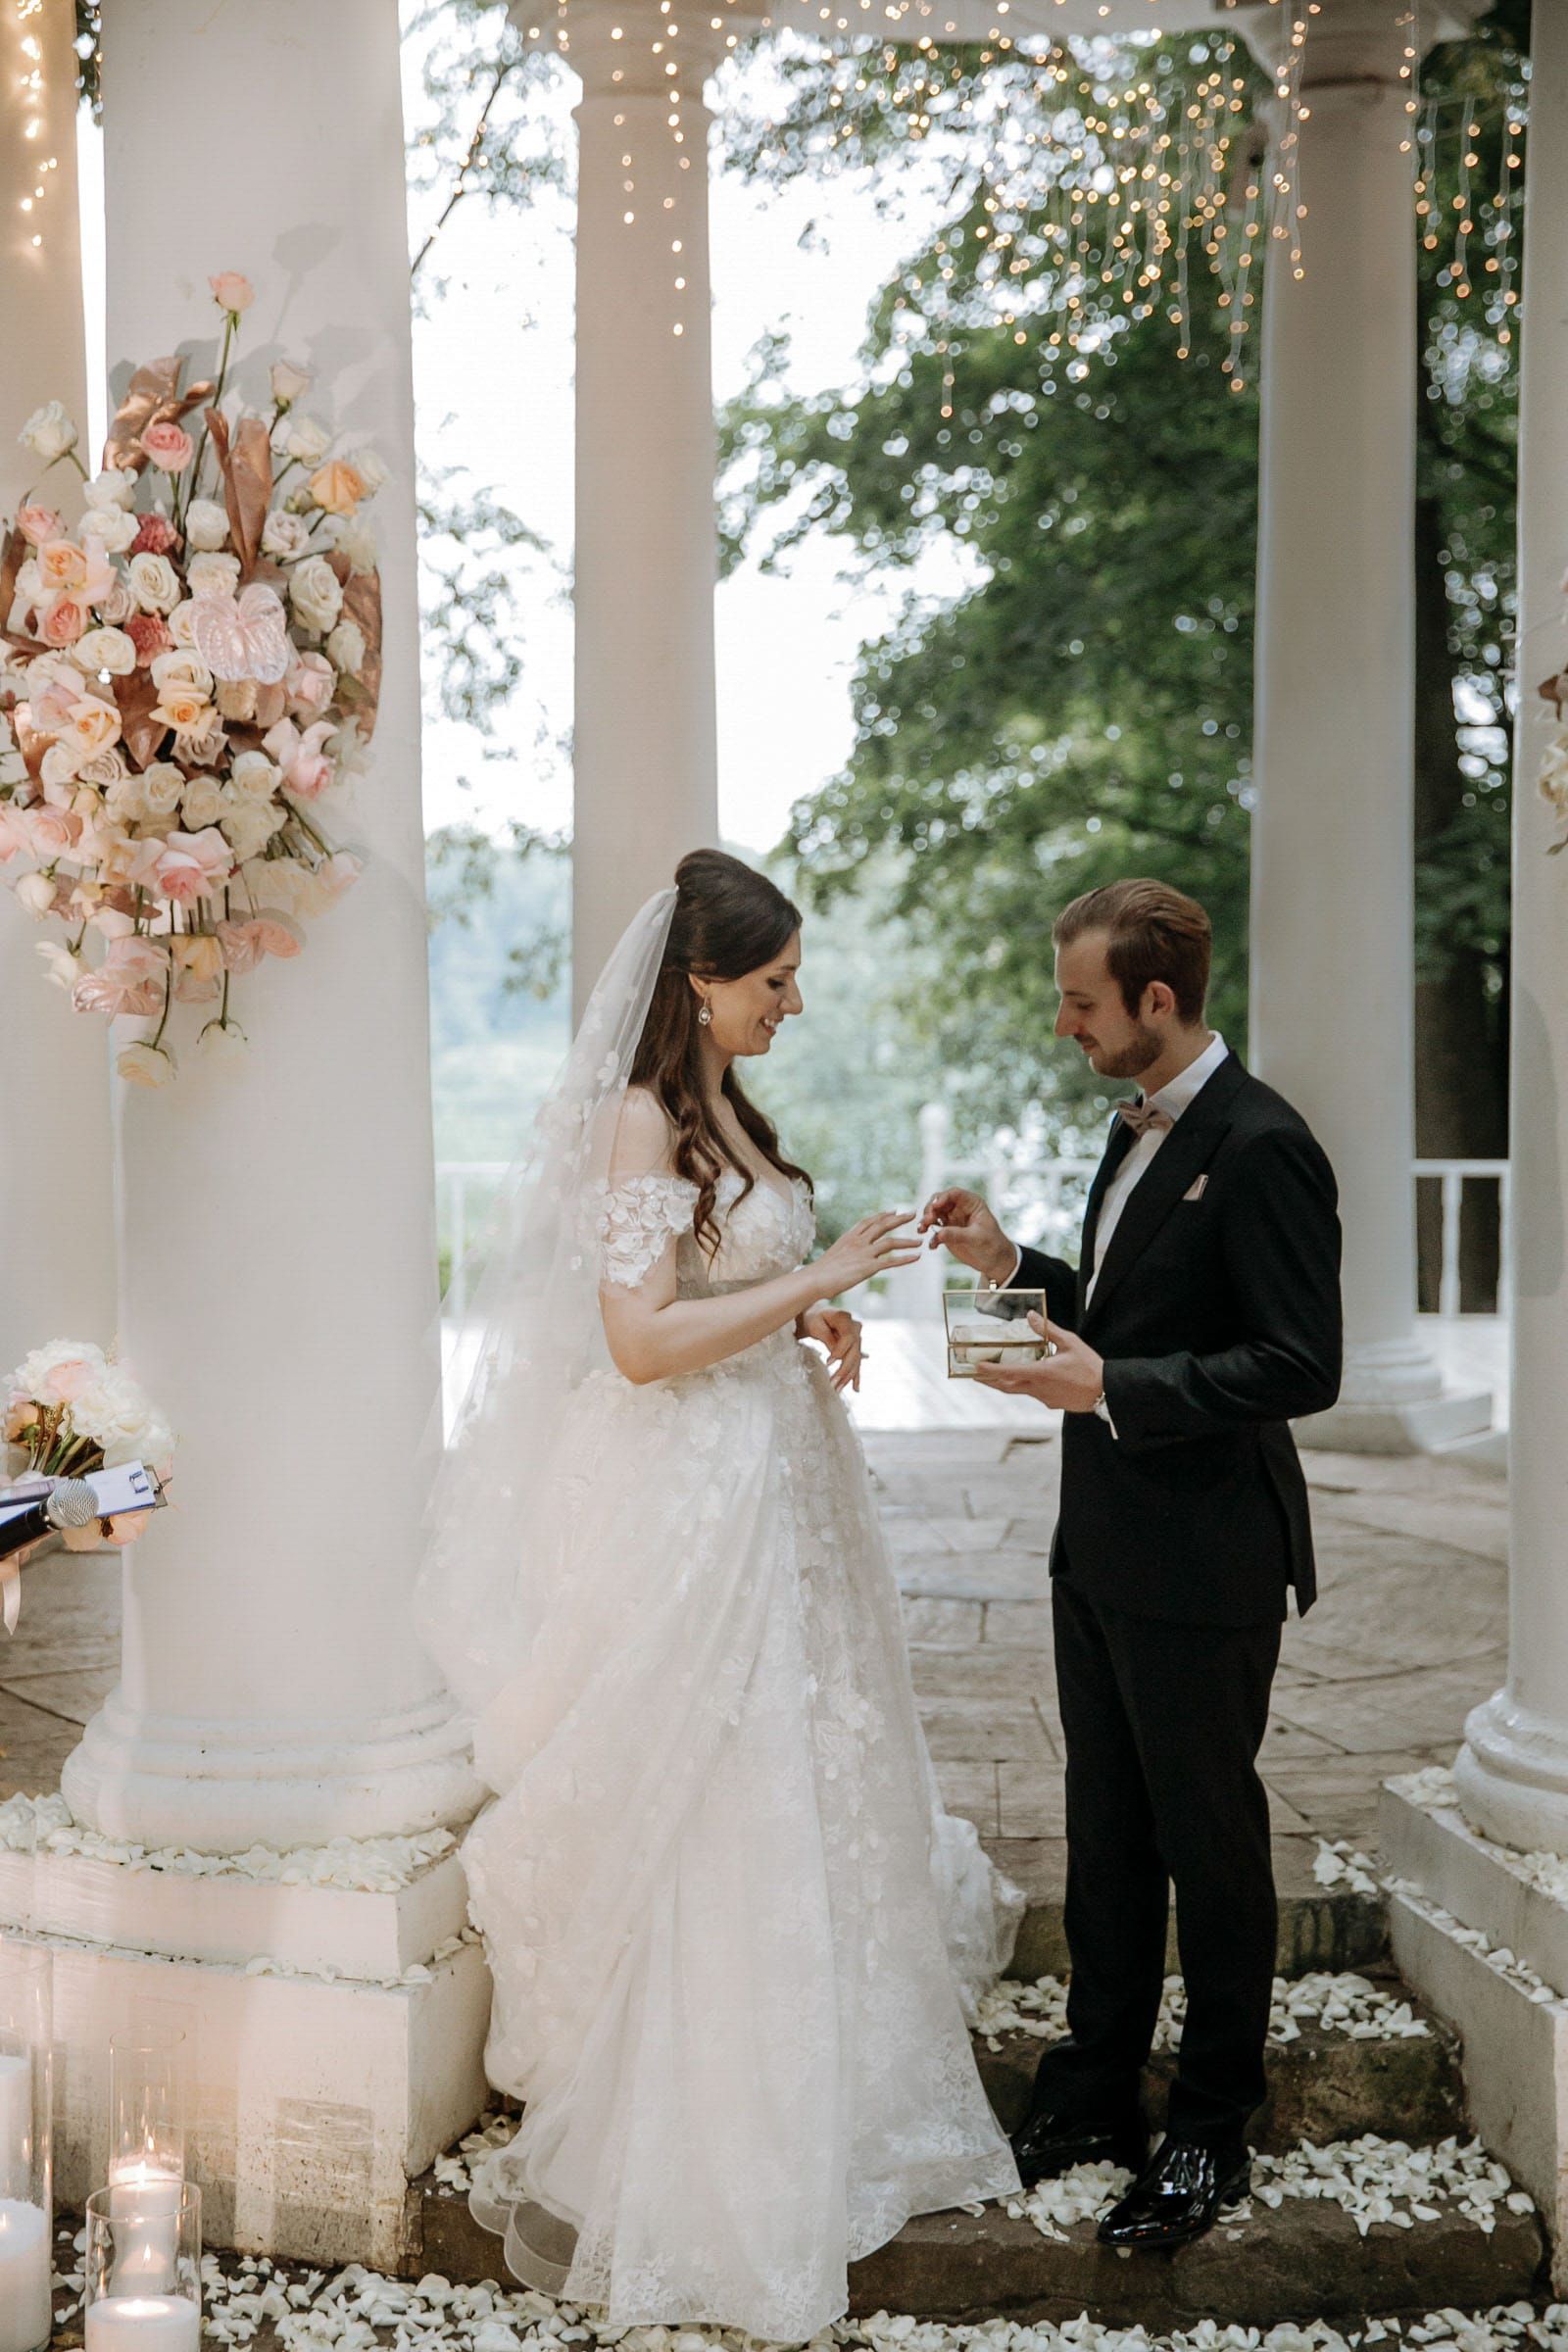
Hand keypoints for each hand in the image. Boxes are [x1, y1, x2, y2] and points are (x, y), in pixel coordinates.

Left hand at [799, 1307, 865, 1393]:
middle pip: (854, 1352)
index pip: (848, 1338)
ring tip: (837, 1389)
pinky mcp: (854, 1348)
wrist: (816, 1316)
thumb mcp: (816, 1325)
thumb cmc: (813, 1318)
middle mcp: (855, 1328)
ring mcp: (857, 1338)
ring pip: (855, 1360)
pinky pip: (856, 1363)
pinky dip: (855, 1376)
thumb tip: (836, 1355)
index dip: (840, 1351)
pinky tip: (856, 1388)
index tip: (828, 1363)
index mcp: (846, 1319)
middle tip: (833, 1383)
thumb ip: (827, 1338)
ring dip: (847, 1377)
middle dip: (844, 1370)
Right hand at [814, 1211, 921, 1296]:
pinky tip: (917, 1257)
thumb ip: (843, 1253)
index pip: (868, 1221)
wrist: (814, 1279)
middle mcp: (858, 1242)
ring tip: (920, 1241)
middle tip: (913, 1214)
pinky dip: (906, 1258)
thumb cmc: (819, 1272)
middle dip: (899, 1219)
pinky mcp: (868, 1267)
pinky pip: (891, 1261)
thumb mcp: (833, 1256)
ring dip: (907, 1241)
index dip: (882, 1215)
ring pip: (891, 1242)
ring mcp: (864, 1253)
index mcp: (849, 1237)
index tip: (893, 1211)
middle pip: (882, 1225)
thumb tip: (845, 1258)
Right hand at [919, 1186, 1015, 1288]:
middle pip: (939, 1202)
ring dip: (926, 1221)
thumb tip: (939, 1234)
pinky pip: (934, 1231)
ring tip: (922, 1230)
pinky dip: (930, 1237)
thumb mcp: (977, 1238)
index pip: (954, 1194)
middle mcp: (959, 1209)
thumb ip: (957, 1234)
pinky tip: (933, 1246)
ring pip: (933, 1215)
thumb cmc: (992, 1244)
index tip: (935, 1206)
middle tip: (926, 1220)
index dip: (942, 1197)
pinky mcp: (947, 1233)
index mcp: (971, 1203)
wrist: (994, 1261)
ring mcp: (952, 1220)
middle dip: (930, 1209)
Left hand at [974, 1313, 1105, 1412]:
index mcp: (1041, 1373)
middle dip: (989, 1381)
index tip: (977, 1367)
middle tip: (975, 1375)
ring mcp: (1044, 1398)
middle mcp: (1038, 1388)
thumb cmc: (1089, 1366)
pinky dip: (1024, 1386)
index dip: (991, 1370)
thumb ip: (1049, 1330)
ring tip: (994, 1376)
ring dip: (1005, 1383)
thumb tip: (1032, 1316)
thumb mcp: (1070, 1343)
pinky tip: (1027, 1379)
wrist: (1106, 1392)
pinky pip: (1033, 1394)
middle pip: (1007, 1386)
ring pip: (1019, 1391)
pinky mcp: (1051, 1403)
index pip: (1009, 1372)